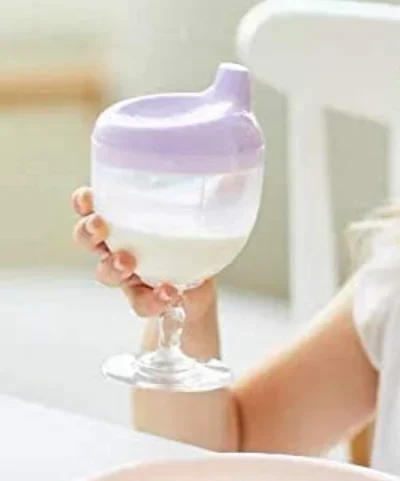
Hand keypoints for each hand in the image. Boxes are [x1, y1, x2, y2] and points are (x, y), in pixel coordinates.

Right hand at [71, 187, 215, 320]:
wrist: (200, 290)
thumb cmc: (194, 244)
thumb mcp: (207, 217)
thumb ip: (217, 196)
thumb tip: (234, 177)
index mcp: (126, 220)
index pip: (95, 206)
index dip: (85, 201)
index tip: (90, 197)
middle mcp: (119, 246)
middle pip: (87, 238)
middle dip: (87, 231)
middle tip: (100, 226)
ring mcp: (128, 275)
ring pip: (105, 273)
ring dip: (112, 267)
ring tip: (129, 262)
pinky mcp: (144, 299)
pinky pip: (140, 303)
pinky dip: (152, 299)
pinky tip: (169, 293)